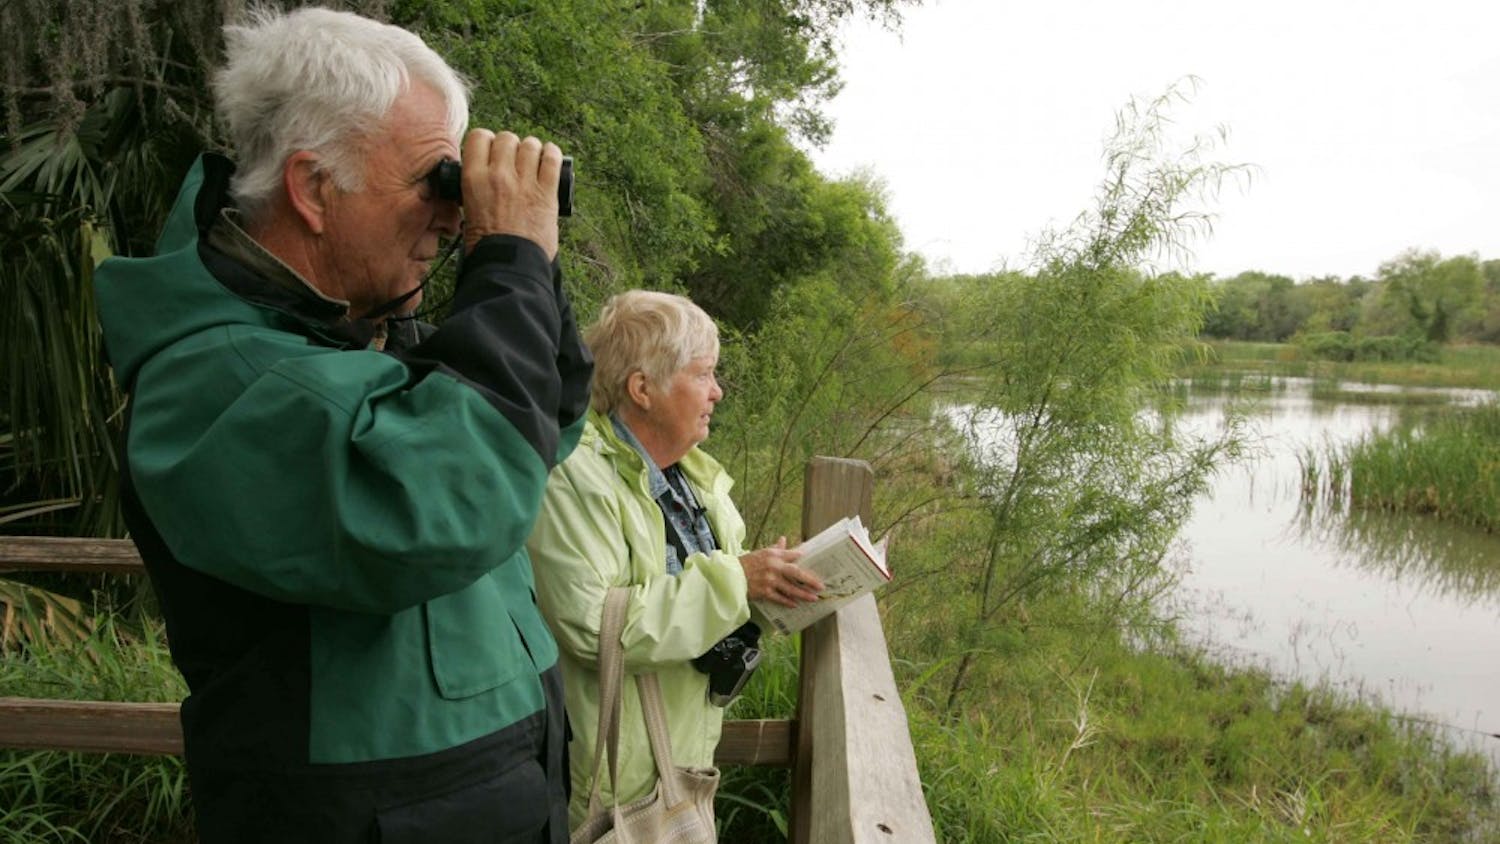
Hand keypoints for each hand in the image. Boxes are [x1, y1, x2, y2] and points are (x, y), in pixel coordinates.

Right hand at [459, 129, 561, 258]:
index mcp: (473, 179)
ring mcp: (524, 182)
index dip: (487, 141)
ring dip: (531, 150)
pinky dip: (552, 155)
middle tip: (513, 161)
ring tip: (532, 162)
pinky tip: (549, 160)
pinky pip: (553, 158)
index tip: (491, 151)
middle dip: (510, 146)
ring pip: (530, 144)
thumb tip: (482, 176)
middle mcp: (498, 175)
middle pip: (506, 137)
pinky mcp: (546, 192)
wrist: (508, 267)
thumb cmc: (486, 246)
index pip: (479, 137)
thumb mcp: (467, 211)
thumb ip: (474, 189)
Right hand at [738, 536, 823, 608]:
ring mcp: (769, 580)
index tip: (815, 561)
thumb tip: (784, 539)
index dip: (803, 558)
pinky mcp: (764, 592)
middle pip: (796, 573)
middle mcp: (773, 566)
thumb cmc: (748, 563)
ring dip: (803, 594)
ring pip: (790, 588)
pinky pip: (779, 598)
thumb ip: (776, 548)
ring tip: (813, 598)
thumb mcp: (762, 553)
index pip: (793, 555)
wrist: (732, 576)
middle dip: (810, 580)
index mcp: (773, 555)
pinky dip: (788, 602)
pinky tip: (795, 604)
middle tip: (821, 585)